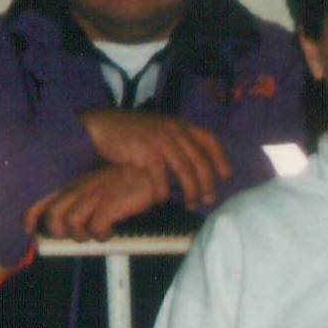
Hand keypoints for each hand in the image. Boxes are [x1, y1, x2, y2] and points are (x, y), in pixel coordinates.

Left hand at [29, 161, 169, 239]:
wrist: (145, 169)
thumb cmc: (119, 180)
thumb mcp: (92, 183)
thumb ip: (76, 197)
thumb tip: (65, 222)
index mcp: (70, 182)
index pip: (41, 200)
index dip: (31, 218)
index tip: (30, 230)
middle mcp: (78, 188)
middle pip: (53, 217)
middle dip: (59, 234)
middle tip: (75, 237)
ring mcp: (92, 196)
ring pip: (72, 224)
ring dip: (82, 236)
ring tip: (95, 234)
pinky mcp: (109, 204)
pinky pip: (96, 228)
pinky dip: (102, 235)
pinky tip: (111, 231)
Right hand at [81, 106, 230, 207]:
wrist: (100, 126)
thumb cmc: (128, 132)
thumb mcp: (157, 128)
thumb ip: (175, 139)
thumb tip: (192, 159)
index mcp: (179, 123)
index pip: (209, 139)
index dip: (221, 158)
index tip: (227, 176)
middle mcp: (173, 129)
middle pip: (200, 160)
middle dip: (208, 183)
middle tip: (210, 200)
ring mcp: (160, 139)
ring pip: (185, 171)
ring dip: (191, 191)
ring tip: (191, 204)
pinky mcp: (146, 151)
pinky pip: (161, 177)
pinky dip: (163, 192)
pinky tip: (162, 201)